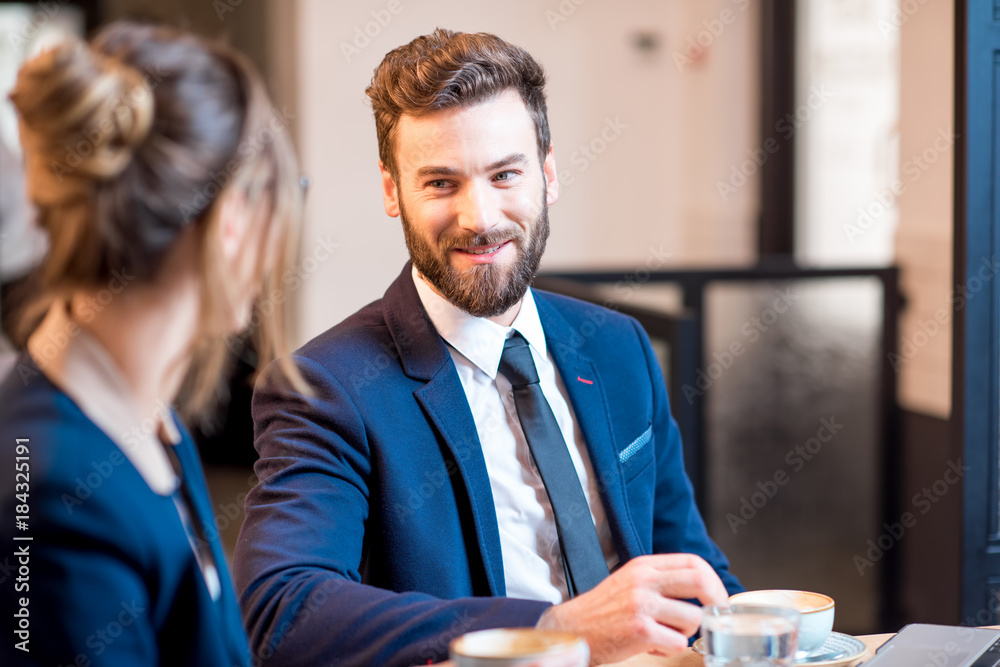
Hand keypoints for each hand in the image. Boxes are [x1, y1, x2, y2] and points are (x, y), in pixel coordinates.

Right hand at [534, 553, 727, 664]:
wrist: (573, 629)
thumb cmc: (603, 609)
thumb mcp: (630, 581)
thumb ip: (660, 579)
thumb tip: (701, 587)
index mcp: (644, 566)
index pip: (693, 562)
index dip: (713, 581)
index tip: (717, 597)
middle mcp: (644, 580)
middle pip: (700, 582)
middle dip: (716, 601)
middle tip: (715, 615)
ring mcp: (642, 604)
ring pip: (693, 619)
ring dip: (684, 633)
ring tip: (664, 635)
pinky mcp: (640, 630)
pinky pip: (678, 642)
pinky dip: (669, 650)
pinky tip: (653, 647)